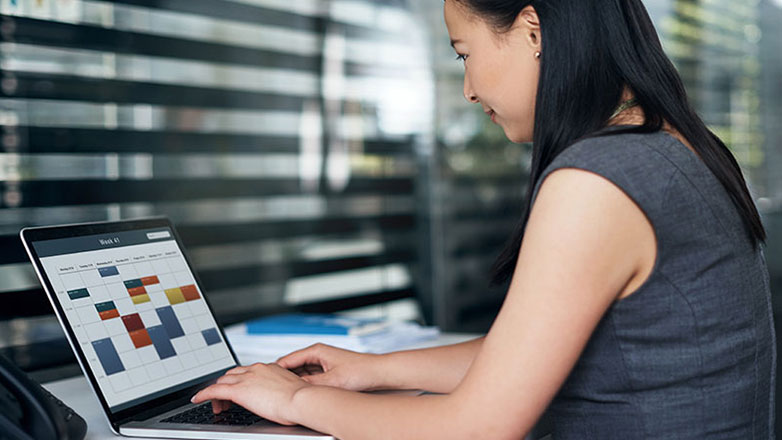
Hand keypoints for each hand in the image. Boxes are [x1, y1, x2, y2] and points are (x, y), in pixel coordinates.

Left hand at [191, 363, 309, 425]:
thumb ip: (280, 390)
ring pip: (223, 381)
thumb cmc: (301, 400)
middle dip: (226, 385)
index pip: (247, 371)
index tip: (238, 389)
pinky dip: (204, 394)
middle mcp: (256, 369)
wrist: (301, 400)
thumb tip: (279, 398)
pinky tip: (197, 399)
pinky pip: (215, 390)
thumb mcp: (290, 391)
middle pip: (232, 374)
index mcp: (269, 368)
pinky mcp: (239, 390)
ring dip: (217, 392)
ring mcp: (247, 378)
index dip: (239, 380)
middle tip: (225, 400)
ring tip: (216, 404)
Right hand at [276, 343, 384, 390]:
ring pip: (301, 373)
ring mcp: (323, 362)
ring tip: (284, 394)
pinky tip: (302, 395)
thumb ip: (311, 385)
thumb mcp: (331, 381)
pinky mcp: (328, 371)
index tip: (265, 380)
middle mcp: (318, 354)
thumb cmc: (360, 371)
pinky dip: (304, 385)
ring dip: (294, 382)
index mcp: (316, 351)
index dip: (274, 371)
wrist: (378, 373)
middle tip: (272, 390)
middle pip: (292, 367)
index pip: (287, 360)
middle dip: (283, 378)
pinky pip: (310, 378)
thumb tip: (294, 390)